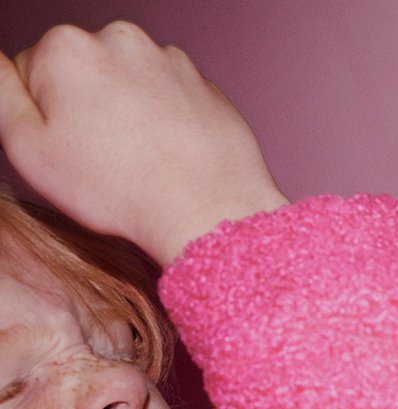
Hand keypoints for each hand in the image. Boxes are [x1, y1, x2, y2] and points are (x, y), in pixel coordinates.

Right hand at [0, 22, 287, 265]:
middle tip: (103, 156)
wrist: (208, 211)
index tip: (66, 144)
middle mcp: (121, 39)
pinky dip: (168, 120)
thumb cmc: (116, 188)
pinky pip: (172, 99)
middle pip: (84, 71)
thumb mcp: (27, 146)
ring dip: (129, 110)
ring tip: (140, 158)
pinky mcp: (206, 85)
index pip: (31, 72)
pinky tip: (171, 155)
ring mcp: (170, 60)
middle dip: (86, 105)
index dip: (43, 115)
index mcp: (66, 47)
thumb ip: (1, 90)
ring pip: (130, 84)